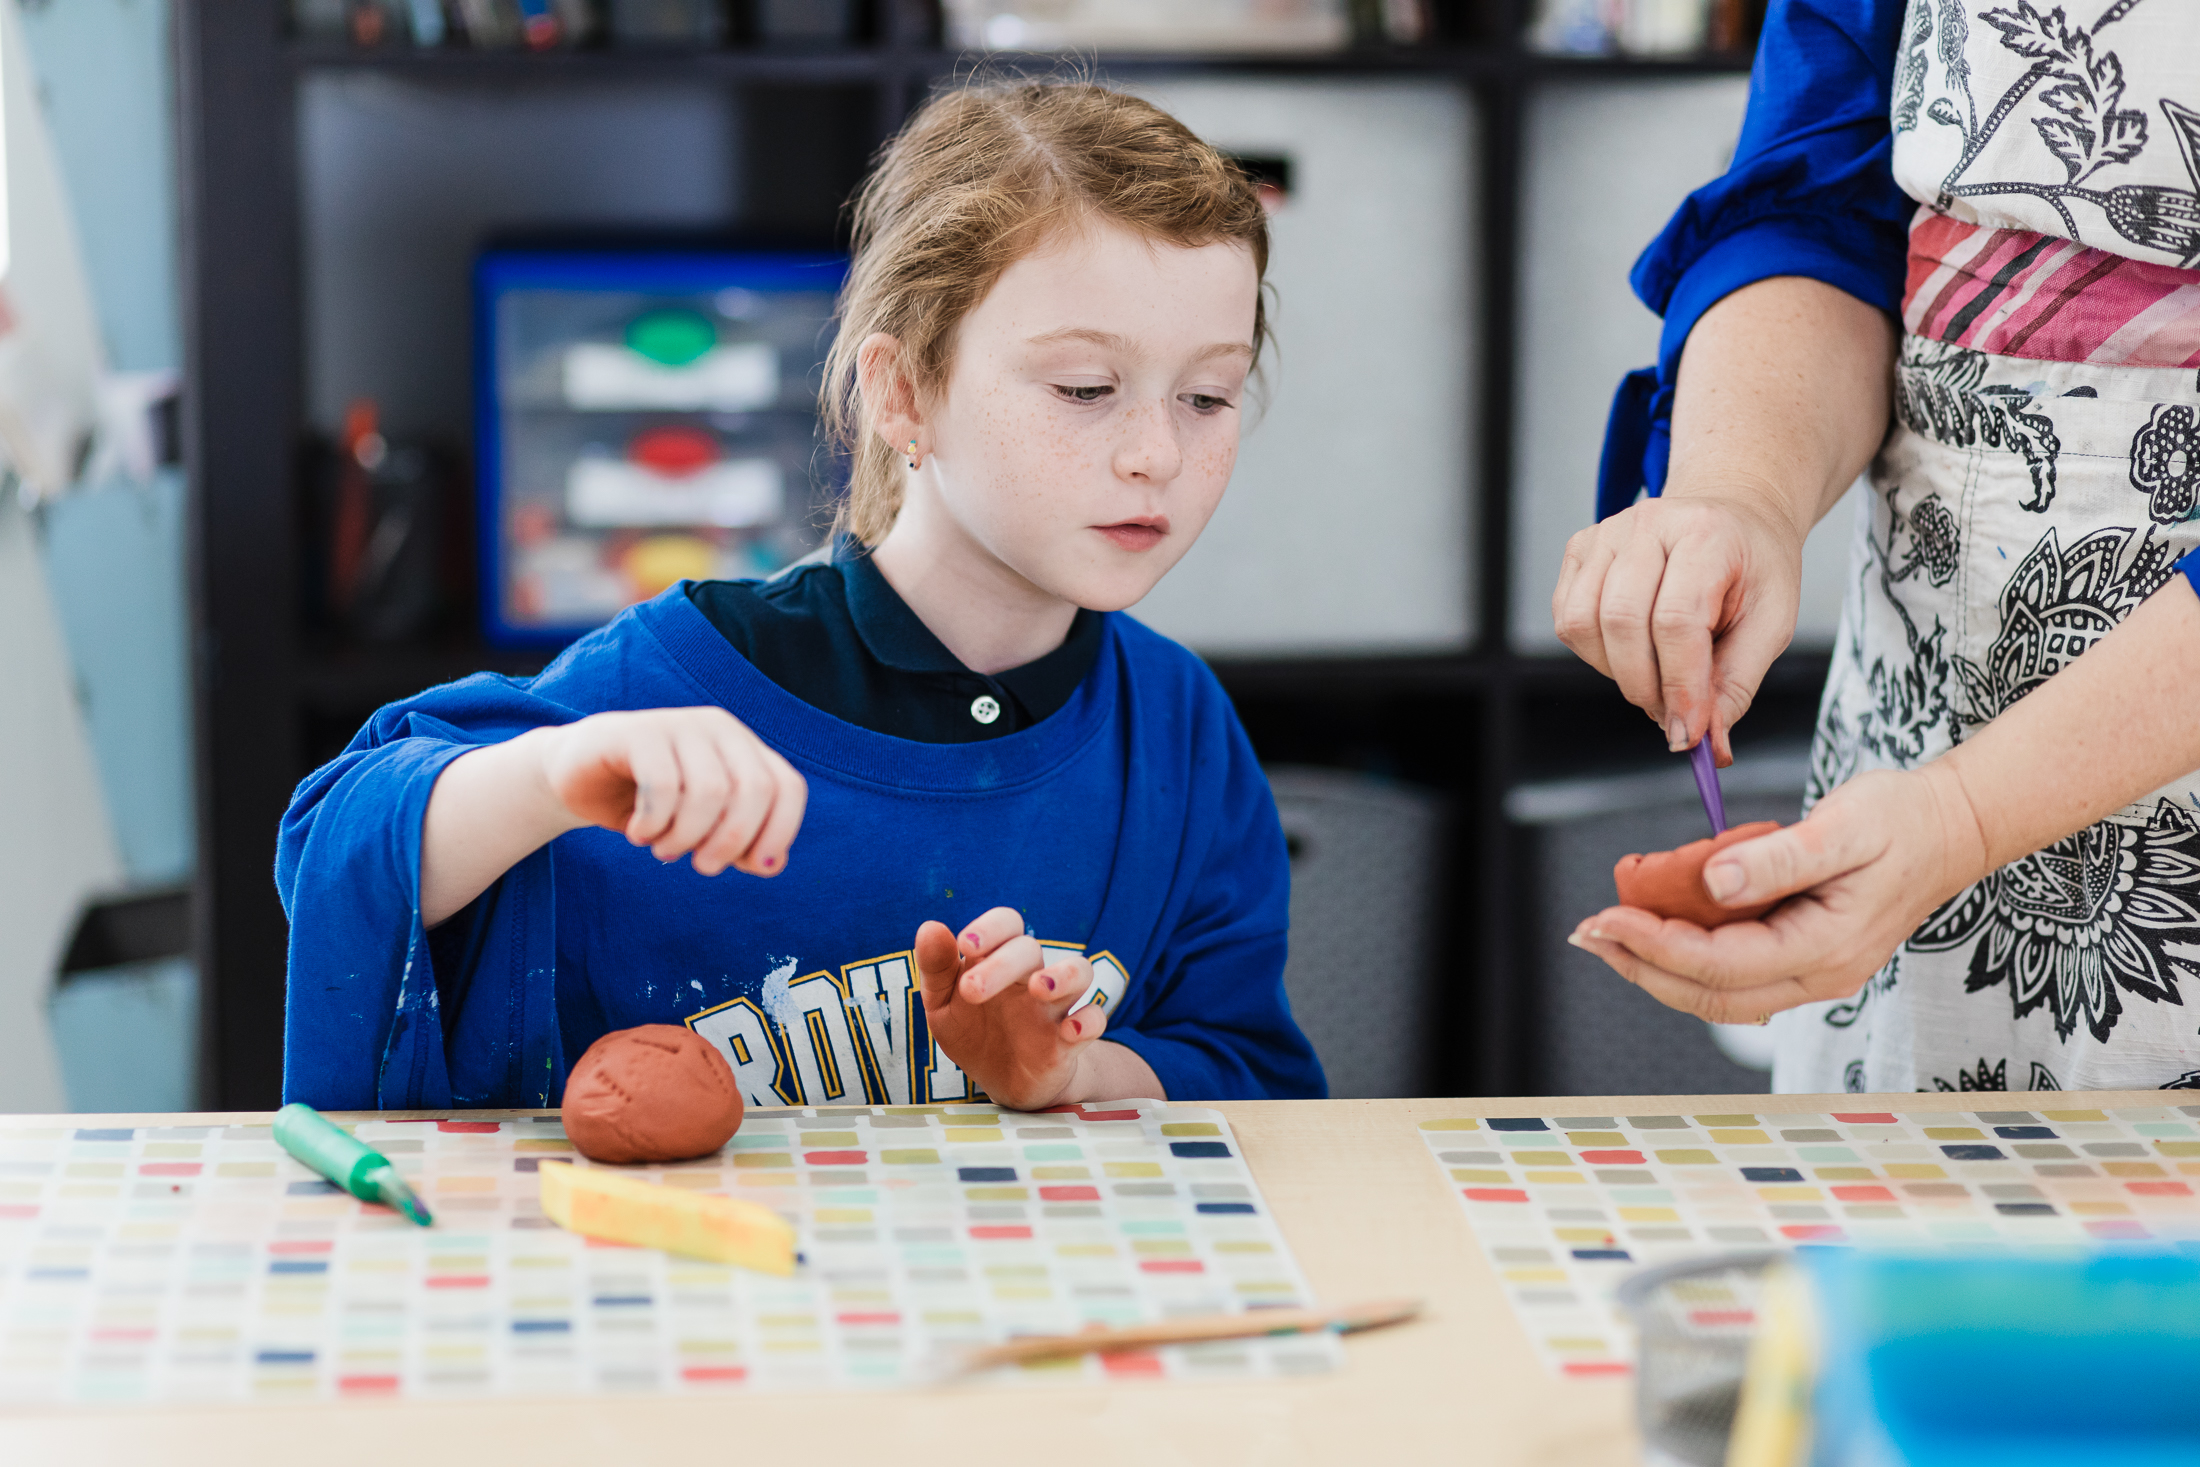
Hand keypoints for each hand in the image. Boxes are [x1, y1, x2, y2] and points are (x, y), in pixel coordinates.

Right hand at [538, 707, 806, 877]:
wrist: (577, 778)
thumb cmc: (651, 808)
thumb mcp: (703, 831)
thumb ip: (742, 847)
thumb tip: (771, 864)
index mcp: (744, 748)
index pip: (788, 787)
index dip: (780, 832)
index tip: (754, 867)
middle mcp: (719, 728)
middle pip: (754, 790)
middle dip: (731, 841)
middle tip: (701, 865)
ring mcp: (678, 724)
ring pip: (710, 791)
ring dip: (686, 836)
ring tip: (663, 848)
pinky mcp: (636, 732)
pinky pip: (663, 785)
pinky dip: (654, 823)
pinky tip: (639, 832)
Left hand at [914, 907, 1110, 1110]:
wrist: (1000, 1081)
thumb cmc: (973, 1031)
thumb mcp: (942, 1003)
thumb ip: (936, 967)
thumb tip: (929, 927)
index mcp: (998, 959)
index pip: (1006, 924)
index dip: (990, 927)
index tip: (964, 945)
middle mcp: (1030, 975)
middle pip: (1030, 949)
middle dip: (1002, 964)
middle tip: (971, 990)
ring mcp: (1055, 1006)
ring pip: (1079, 971)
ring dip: (1063, 974)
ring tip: (1039, 987)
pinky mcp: (1072, 1040)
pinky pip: (1095, 1020)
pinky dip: (1088, 1021)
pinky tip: (1069, 1031)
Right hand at [1552, 491, 1804, 762]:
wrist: (1734, 516)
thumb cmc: (1753, 567)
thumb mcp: (1772, 622)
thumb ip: (1737, 683)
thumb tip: (1706, 742)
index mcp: (1706, 533)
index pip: (1676, 619)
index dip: (1679, 685)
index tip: (1688, 731)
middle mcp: (1648, 524)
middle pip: (1621, 622)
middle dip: (1645, 686)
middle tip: (1672, 713)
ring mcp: (1606, 533)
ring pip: (1584, 626)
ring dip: (1617, 672)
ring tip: (1656, 673)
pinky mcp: (1579, 550)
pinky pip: (1568, 621)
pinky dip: (1596, 653)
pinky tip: (1633, 648)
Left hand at [1567, 765, 1988, 1023]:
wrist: (1951, 828)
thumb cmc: (1901, 819)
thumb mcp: (1842, 826)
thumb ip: (1779, 858)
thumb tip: (1712, 882)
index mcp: (1827, 946)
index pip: (1720, 964)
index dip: (1655, 945)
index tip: (1606, 915)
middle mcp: (1821, 974)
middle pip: (1712, 995)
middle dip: (1641, 968)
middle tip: (1586, 934)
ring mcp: (1816, 973)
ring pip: (1721, 995)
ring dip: (1657, 970)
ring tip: (1607, 938)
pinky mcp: (1807, 958)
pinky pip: (1736, 977)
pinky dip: (1687, 961)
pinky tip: (1654, 933)